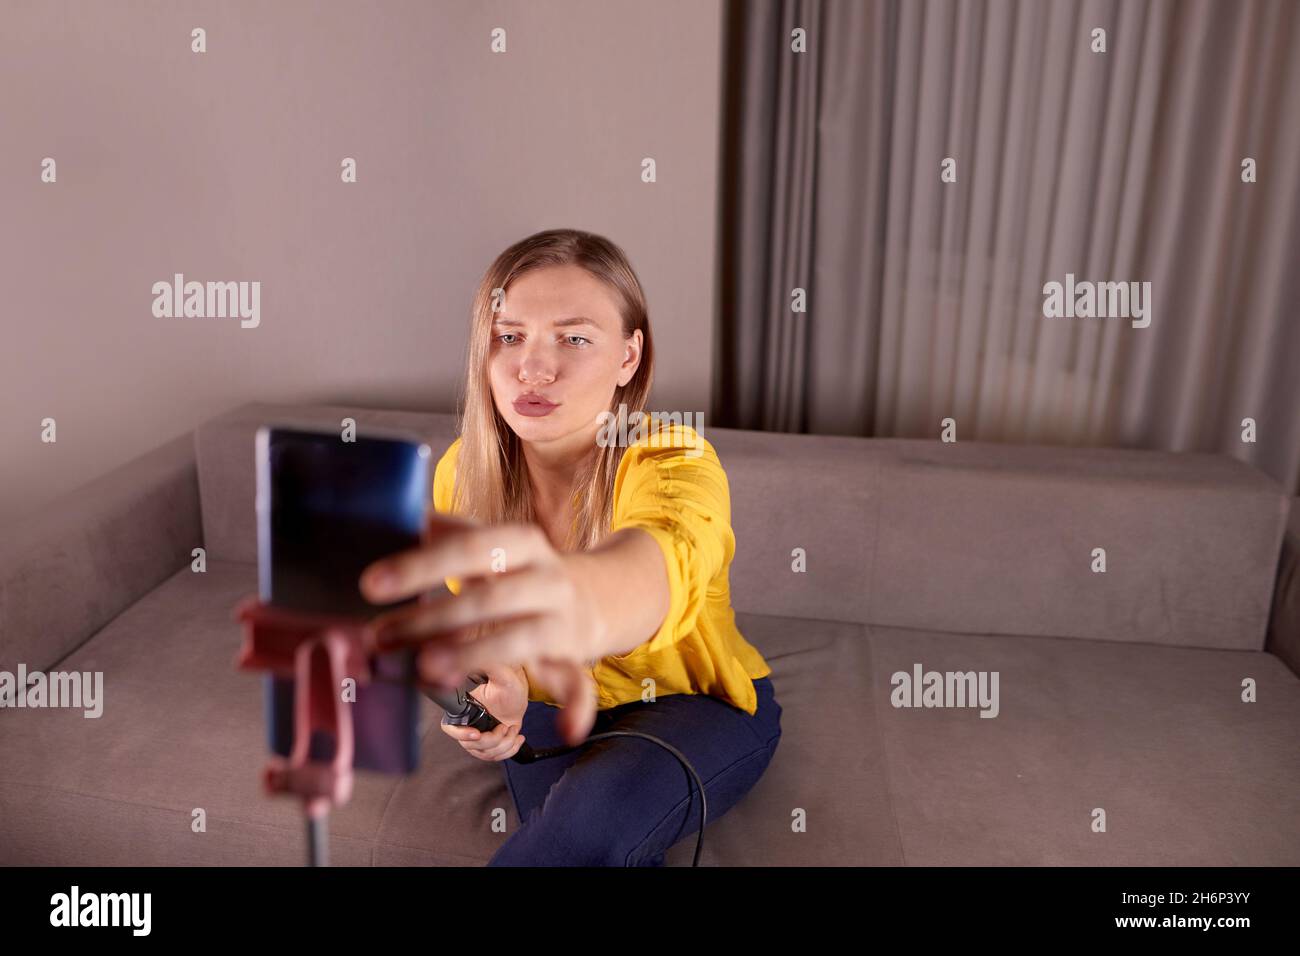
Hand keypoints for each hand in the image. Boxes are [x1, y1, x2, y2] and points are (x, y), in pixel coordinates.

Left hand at [360, 512, 600, 746]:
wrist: (599, 596)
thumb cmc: (522, 572)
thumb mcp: (496, 545)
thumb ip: (455, 534)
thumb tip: (410, 518)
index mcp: (522, 543)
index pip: (470, 548)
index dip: (421, 565)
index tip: (372, 585)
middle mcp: (546, 579)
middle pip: (489, 597)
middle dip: (432, 618)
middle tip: (380, 637)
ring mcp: (562, 621)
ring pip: (521, 639)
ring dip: (474, 655)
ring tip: (425, 670)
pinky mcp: (573, 659)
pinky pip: (579, 684)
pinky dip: (577, 708)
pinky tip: (566, 733)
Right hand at [440, 665, 530, 761]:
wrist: (519, 695)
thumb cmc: (510, 683)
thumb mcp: (501, 675)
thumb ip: (488, 665)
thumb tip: (473, 659)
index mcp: (463, 707)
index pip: (450, 727)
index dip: (460, 734)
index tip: (476, 734)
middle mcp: (467, 723)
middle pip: (470, 745)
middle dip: (492, 740)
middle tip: (504, 727)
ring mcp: (478, 734)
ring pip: (484, 753)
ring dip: (503, 745)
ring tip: (512, 730)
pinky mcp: (490, 742)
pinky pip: (494, 756)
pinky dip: (509, 750)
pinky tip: (517, 738)